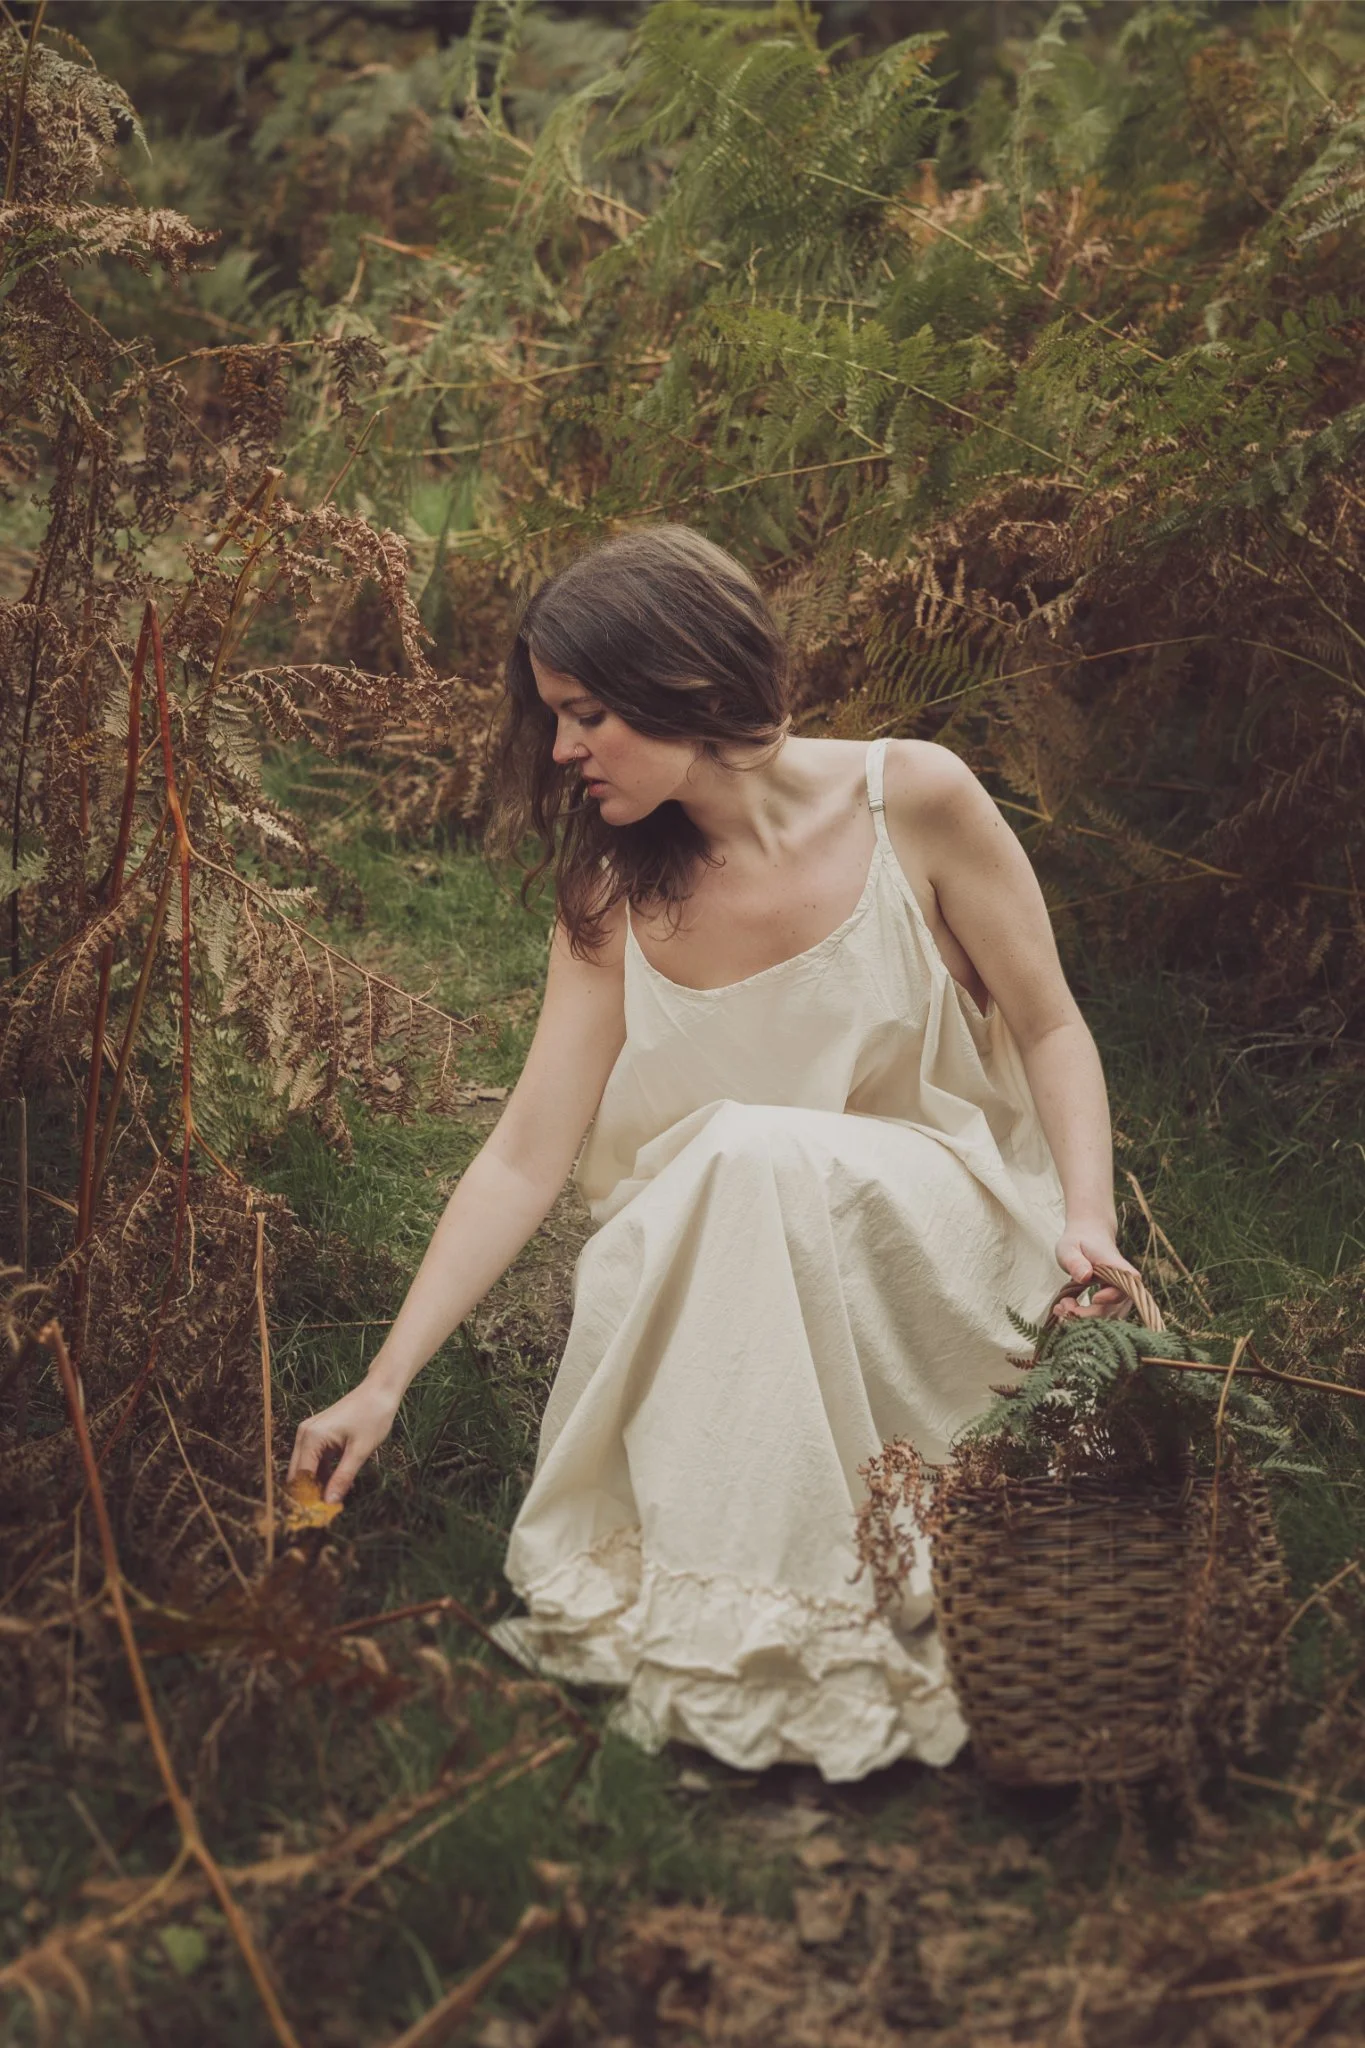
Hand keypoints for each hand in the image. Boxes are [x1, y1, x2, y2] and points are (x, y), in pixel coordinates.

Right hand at [288, 1380, 400, 1503]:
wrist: (380, 1390)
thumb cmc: (373, 1416)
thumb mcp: (360, 1451)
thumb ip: (343, 1478)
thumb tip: (329, 1503)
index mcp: (311, 1438)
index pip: (301, 1478)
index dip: (308, 1499)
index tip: (320, 1518)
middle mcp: (304, 1435)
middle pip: (298, 1474)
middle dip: (309, 1494)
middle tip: (325, 1514)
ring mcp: (309, 1433)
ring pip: (305, 1469)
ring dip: (316, 1486)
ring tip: (332, 1504)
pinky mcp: (317, 1434)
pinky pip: (314, 1460)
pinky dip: (322, 1474)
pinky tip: (336, 1486)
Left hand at [1052, 1221, 1138, 1320]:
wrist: (1089, 1238)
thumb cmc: (1078, 1242)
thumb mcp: (1069, 1248)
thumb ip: (1075, 1261)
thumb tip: (1085, 1276)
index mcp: (1118, 1269)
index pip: (1124, 1289)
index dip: (1110, 1298)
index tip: (1093, 1297)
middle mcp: (1126, 1286)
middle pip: (1114, 1311)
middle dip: (1087, 1315)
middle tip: (1063, 1305)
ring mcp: (1121, 1297)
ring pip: (1108, 1319)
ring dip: (1083, 1320)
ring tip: (1061, 1307)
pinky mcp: (1114, 1304)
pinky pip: (1103, 1319)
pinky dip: (1083, 1319)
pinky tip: (1065, 1310)